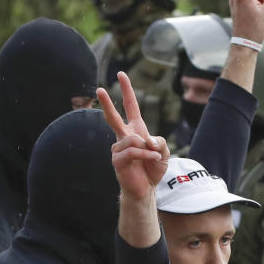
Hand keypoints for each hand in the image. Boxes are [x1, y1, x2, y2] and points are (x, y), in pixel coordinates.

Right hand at [97, 71, 169, 201]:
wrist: (146, 189)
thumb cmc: (153, 169)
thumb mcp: (164, 152)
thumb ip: (160, 142)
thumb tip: (148, 140)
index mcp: (136, 130)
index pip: (130, 106)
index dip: (127, 91)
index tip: (121, 74)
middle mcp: (124, 137)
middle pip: (113, 117)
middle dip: (107, 103)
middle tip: (100, 88)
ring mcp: (119, 148)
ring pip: (132, 140)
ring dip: (147, 149)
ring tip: (154, 158)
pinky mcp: (117, 161)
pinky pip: (132, 152)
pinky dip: (145, 156)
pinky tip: (152, 160)